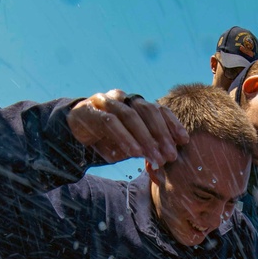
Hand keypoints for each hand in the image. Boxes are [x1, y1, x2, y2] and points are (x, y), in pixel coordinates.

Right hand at [67, 89, 188, 165]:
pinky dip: (125, 137)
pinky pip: (111, 122)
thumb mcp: (129, 145)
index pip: (158, 109)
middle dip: (161, 133)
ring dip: (145, 138)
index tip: (184, 140)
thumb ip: (145, 148)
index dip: (172, 123)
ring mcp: (106, 101)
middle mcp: (123, 99)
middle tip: (171, 155)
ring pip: (130, 116)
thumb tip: (165, 159)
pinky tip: (135, 152)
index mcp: (135, 104)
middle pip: (147, 111)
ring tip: (155, 158)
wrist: (73, 134)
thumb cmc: (106, 140)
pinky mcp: (90, 110)